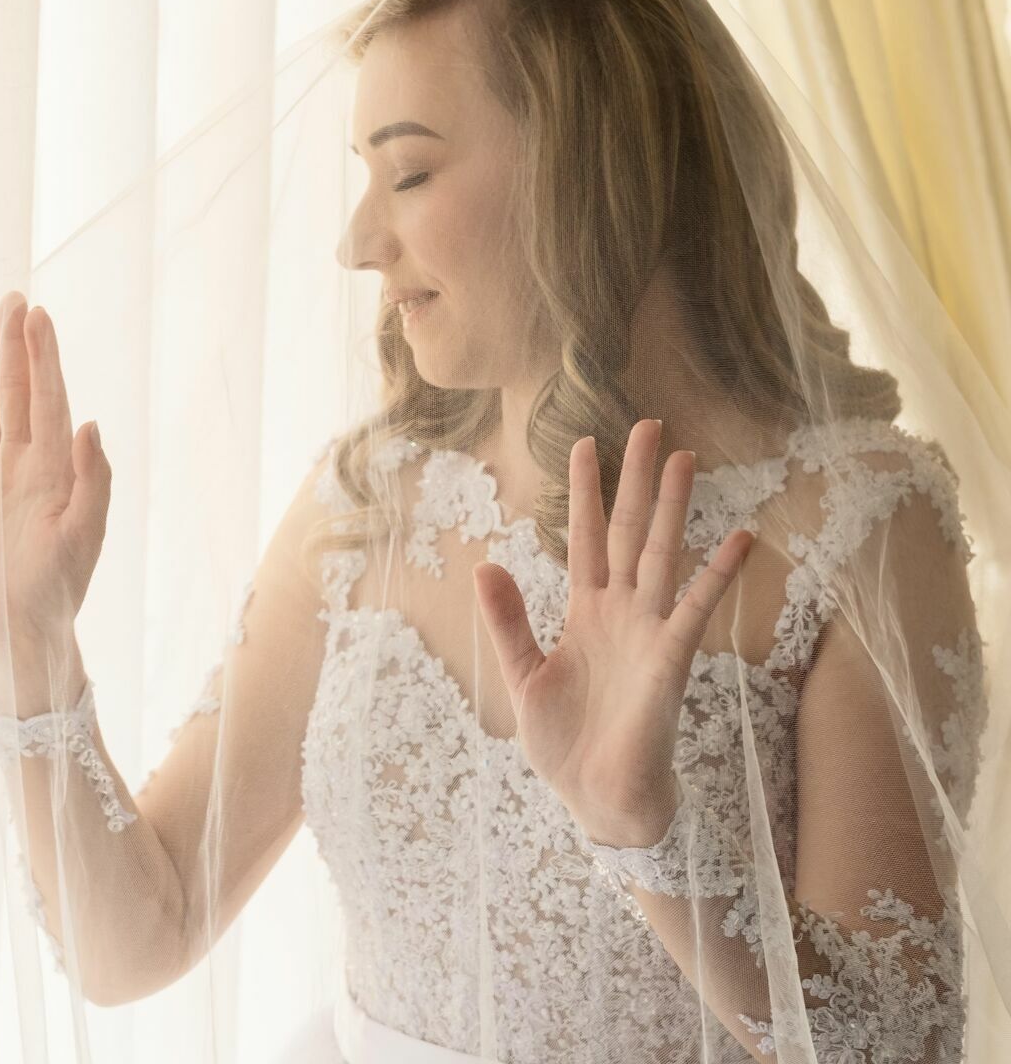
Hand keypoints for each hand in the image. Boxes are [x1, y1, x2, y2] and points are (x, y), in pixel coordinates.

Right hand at [0, 292, 111, 673]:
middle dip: (16, 347)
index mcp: (55, 469)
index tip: (39, 316)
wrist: (18, 632)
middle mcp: (22, 464)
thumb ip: (93, 481)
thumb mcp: (85, 537)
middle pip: (16, 392)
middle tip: (15, 298)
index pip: (48, 399)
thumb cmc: (58, 590)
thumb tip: (90, 423)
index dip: (44, 358)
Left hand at [471, 419, 755, 846]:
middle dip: (637, 480)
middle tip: (649, 425)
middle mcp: (621, 612)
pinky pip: (696, 608)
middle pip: (631, 531)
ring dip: (673, 508)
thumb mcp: (523, 673)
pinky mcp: (670, 660)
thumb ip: (508, 620)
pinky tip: (739, 539)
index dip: (587, 493)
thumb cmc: (566, 743)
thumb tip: (485, 565)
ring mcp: (649, 631)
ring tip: (685, 456)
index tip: (584, 443)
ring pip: (662, 555)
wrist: (596, 799)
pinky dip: (718, 575)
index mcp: (585, 612)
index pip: (587, 538)